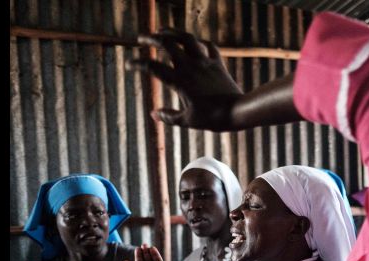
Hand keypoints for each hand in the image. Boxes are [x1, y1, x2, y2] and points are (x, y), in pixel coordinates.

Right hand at [126, 30, 242, 129]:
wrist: (238, 111)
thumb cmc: (213, 119)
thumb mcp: (188, 121)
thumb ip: (169, 117)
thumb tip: (154, 114)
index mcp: (180, 81)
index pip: (152, 68)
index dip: (138, 64)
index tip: (129, 65)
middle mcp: (191, 67)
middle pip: (167, 44)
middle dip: (151, 39)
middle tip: (141, 39)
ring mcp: (205, 63)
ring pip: (187, 38)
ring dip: (173, 32)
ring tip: (163, 31)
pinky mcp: (218, 63)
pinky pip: (209, 47)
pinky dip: (200, 43)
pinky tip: (194, 43)